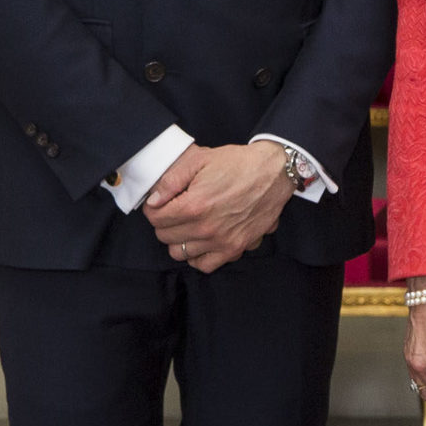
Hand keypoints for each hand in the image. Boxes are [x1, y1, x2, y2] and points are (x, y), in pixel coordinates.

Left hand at [144, 141, 290, 273]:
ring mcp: (221, 242)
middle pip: (165, 236)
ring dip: (178, 239)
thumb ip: (171, 180)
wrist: (273, 173)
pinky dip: (197, 256)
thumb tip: (153, 200)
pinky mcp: (235, 249)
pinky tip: (199, 240)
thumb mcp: (200, 160)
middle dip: (163, 222)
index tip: (159, 203)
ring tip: (185, 223)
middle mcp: (206, 228)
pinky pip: (204, 265)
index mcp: (195, 205)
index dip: (153, 208)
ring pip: (180, 253)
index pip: (155, 218)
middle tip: (172, 210)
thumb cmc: (237, 164)